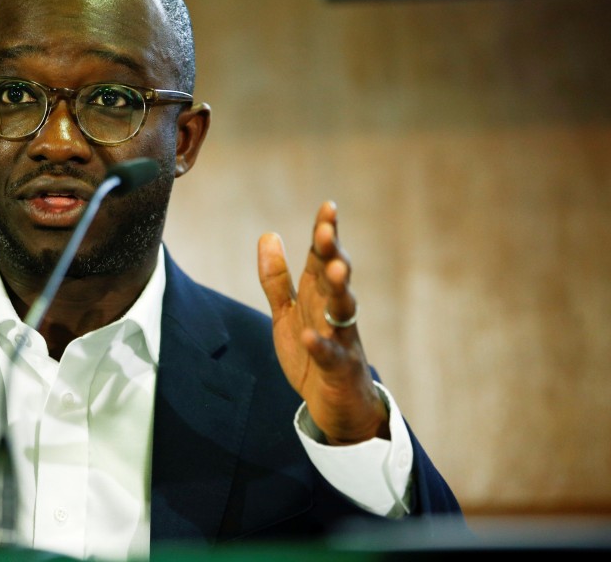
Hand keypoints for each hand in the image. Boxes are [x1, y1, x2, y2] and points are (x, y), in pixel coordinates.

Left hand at [257, 201, 388, 444]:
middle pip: (335, 277)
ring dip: (339, 290)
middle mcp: (334, 311)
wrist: (336, 404)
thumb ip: (276, 277)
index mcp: (320, 295)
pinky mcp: (337, 369)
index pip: (322, 258)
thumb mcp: (287, 312)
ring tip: (334, 270)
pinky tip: (308, 337)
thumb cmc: (312, 351)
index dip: (325, 233)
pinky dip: (320, 346)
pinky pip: (330, 355)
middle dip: (333, 253)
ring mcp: (340, 339)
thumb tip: (268, 234)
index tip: (328, 206)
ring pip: (343, 310)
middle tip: (327, 231)